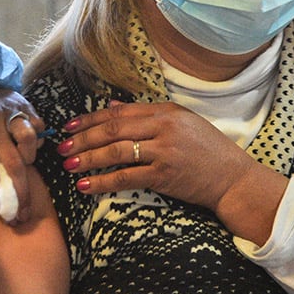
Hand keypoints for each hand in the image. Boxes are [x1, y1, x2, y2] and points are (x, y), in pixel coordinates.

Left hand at [0, 87, 43, 223]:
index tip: (5, 212)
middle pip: (13, 162)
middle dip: (21, 191)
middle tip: (24, 210)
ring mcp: (8, 113)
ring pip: (28, 138)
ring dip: (30, 157)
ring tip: (26, 167)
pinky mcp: (22, 104)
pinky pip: (37, 124)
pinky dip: (36, 138)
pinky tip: (29, 147)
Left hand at [55, 100, 286, 243]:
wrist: (232, 178)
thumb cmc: (206, 149)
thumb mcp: (181, 122)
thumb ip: (146, 114)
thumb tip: (111, 107)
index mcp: (166, 112)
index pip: (118, 113)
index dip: (90, 119)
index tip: (70, 126)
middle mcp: (163, 128)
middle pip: (113, 130)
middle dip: (83, 138)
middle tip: (61, 146)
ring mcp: (163, 152)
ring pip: (116, 153)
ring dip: (88, 159)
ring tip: (68, 165)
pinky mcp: (163, 176)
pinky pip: (126, 178)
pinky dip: (103, 182)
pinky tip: (86, 185)